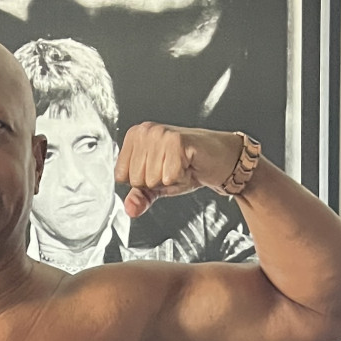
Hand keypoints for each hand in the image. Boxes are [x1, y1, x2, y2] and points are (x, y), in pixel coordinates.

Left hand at [114, 123, 241, 217]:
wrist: (219, 160)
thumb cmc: (188, 166)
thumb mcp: (158, 184)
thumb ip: (140, 197)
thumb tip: (129, 209)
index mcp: (134, 137)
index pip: (121, 176)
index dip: (143, 182)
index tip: (159, 170)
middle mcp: (145, 131)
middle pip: (136, 179)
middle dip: (157, 181)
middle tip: (172, 168)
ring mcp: (160, 134)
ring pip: (151, 179)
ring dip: (171, 179)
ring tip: (181, 166)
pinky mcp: (176, 140)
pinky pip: (169, 177)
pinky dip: (181, 177)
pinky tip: (188, 165)